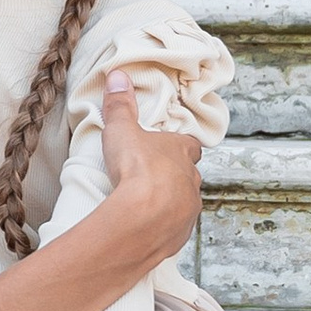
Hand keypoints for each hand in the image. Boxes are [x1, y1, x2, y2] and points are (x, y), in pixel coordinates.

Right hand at [97, 68, 200, 262]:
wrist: (141, 219)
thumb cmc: (136, 170)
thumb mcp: (122, 130)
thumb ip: (120, 105)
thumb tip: (118, 76)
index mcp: (181, 152)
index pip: (190, 144)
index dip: (180, 144)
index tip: (170, 145)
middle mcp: (192, 180)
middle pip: (189, 174)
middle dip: (175, 175)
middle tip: (153, 176)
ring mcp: (189, 208)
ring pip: (185, 202)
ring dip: (171, 201)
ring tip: (148, 204)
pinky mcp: (181, 234)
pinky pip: (177, 228)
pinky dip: (166, 226)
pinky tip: (149, 226)